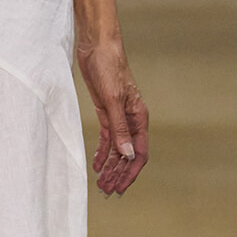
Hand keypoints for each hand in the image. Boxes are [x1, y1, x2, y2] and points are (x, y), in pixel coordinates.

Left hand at [77, 38, 148, 197]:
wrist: (96, 45)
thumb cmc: (108, 67)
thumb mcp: (112, 100)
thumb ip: (120, 128)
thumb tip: (127, 155)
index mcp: (139, 117)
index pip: (139, 152)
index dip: (130, 172)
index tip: (120, 188)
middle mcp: (132, 119)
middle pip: (128, 154)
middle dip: (119, 173)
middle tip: (106, 191)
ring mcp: (119, 116)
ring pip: (117, 148)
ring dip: (110, 166)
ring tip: (101, 183)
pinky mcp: (106, 111)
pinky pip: (107, 137)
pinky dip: (102, 152)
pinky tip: (96, 164)